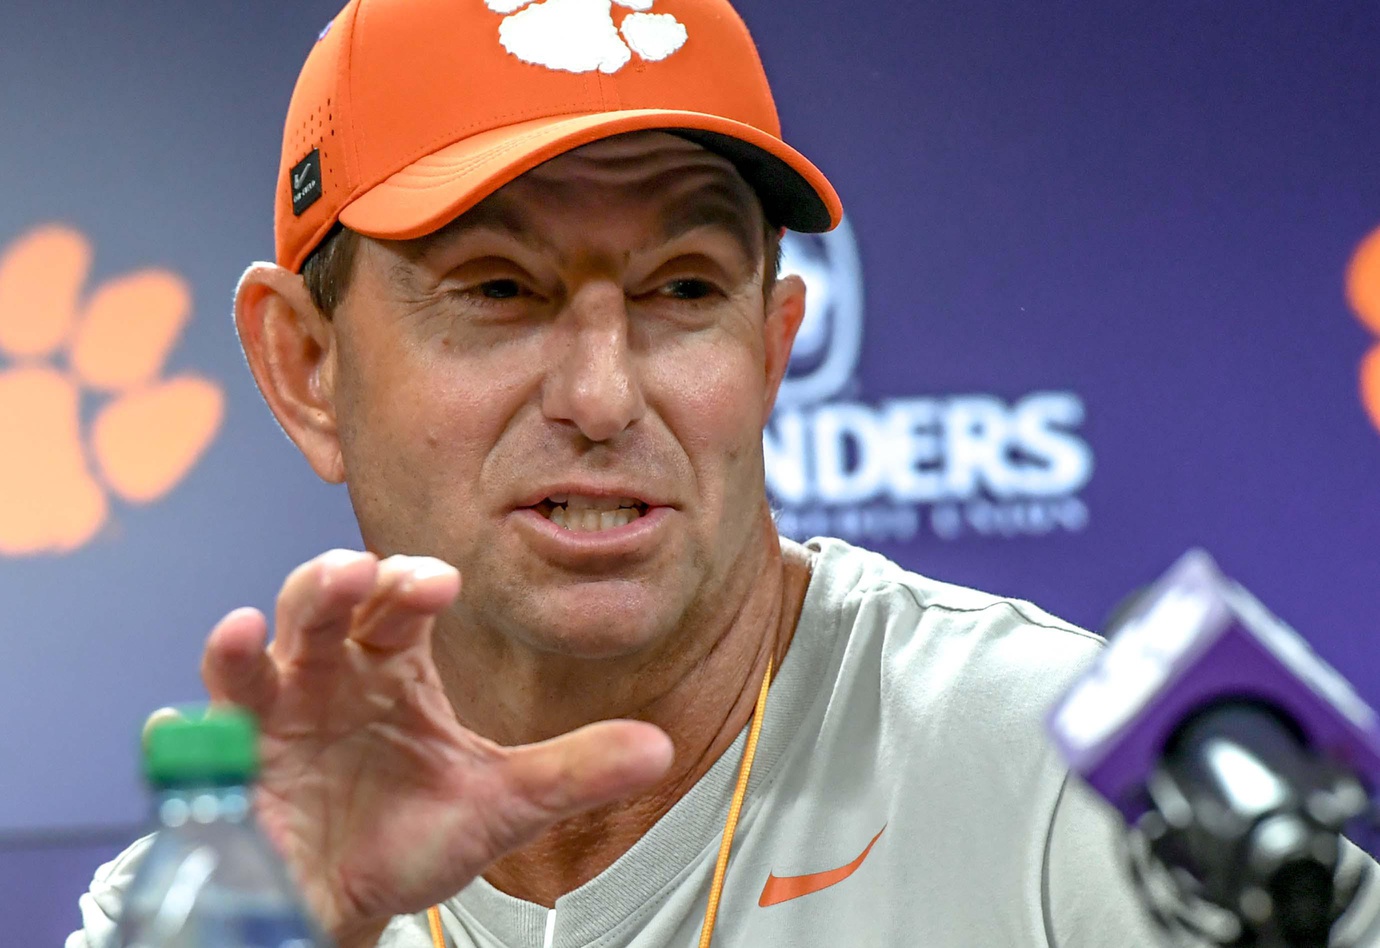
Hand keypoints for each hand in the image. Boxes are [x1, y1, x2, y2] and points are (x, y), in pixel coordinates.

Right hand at [199, 550, 672, 943]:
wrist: (347, 903)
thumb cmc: (411, 836)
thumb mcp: (500, 802)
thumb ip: (574, 771)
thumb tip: (663, 747)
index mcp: (393, 665)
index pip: (402, 601)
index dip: (415, 582)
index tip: (443, 583)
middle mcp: (333, 671)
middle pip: (331, 601)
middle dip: (346, 578)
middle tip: (370, 575)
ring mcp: (279, 707)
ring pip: (273, 640)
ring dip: (285, 614)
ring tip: (300, 600)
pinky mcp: (235, 756)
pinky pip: (212, 715)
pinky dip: (211, 690)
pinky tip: (218, 665)